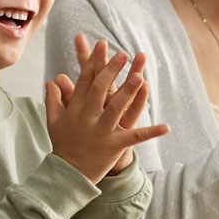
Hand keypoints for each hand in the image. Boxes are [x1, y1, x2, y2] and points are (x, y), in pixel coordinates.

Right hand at [45, 36, 169, 183]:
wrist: (68, 174)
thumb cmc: (62, 144)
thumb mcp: (54, 120)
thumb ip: (53, 99)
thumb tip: (51, 80)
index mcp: (75, 109)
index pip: (85, 80)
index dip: (93, 61)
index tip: (100, 45)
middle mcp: (88, 117)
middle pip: (100, 89)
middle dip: (111, 70)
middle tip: (122, 53)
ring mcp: (102, 131)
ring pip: (116, 107)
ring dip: (128, 92)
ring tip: (140, 76)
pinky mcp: (115, 145)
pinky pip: (135, 137)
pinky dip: (151, 132)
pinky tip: (166, 126)